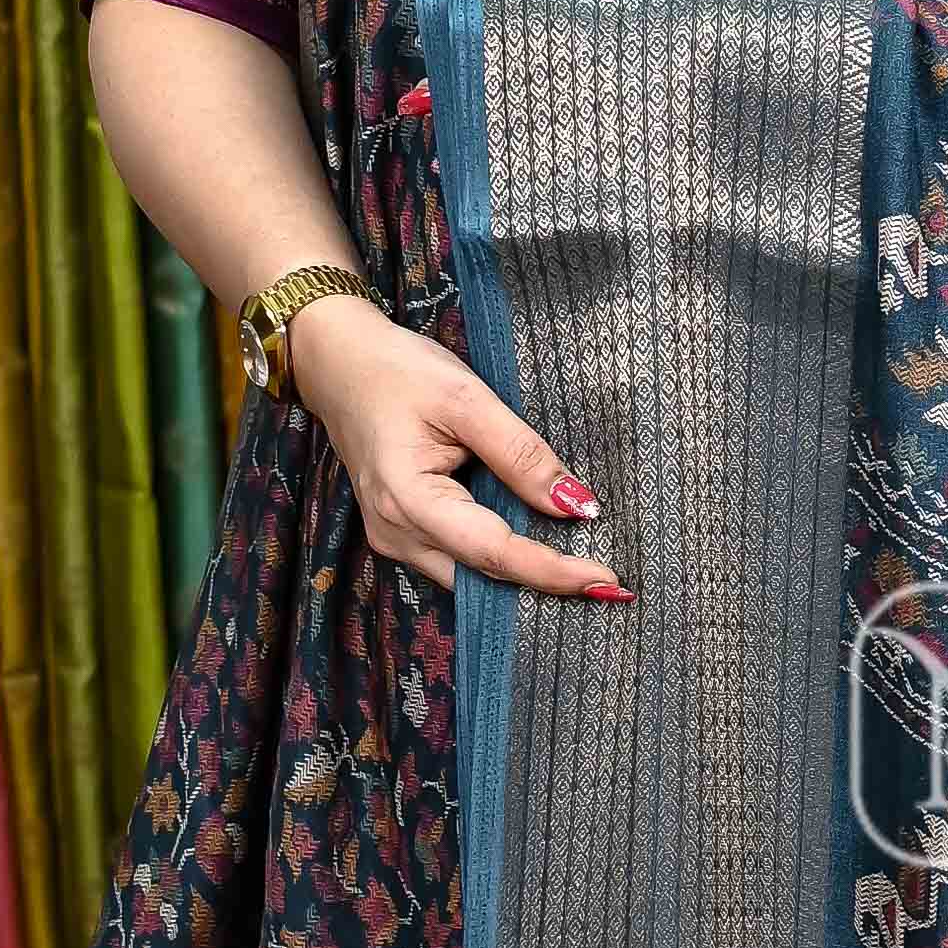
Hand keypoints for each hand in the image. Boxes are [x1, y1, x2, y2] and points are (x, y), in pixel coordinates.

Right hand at [287, 291, 632, 599]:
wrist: (339, 363)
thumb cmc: (398, 371)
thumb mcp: (467, 398)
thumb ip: (522, 454)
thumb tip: (577, 504)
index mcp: (409, 499)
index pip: (495, 551)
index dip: (553, 570)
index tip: (607, 580)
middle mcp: (396, 533)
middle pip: (484, 575)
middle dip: (546, 584)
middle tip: (609, 585)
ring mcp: (392, 537)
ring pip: (470, 576)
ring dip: (523, 576)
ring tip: (582, 571)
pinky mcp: (399, 532)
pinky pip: (456, 561)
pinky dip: (498, 560)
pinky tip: (537, 552)